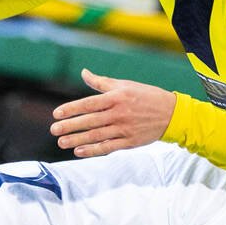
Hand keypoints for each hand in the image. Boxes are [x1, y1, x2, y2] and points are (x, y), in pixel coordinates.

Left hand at [49, 69, 177, 157]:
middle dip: (70, 126)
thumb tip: (83, 72)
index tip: (56, 114)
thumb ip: (101, 82)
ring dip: (77, 140)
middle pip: (90, 121)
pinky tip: (79, 152)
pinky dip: (93, 150)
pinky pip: (108, 147)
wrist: (172, 114)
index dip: (71, 109)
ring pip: (96, 136)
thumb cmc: (146, 96)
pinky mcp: (129, 142)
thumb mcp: (125, 85)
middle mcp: (119, 113)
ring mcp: (124, 129)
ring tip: (62, 142)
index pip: (89, 103)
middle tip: (54, 130)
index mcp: (116, 97)